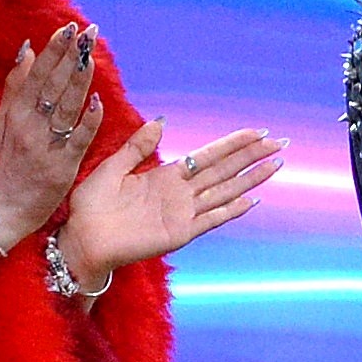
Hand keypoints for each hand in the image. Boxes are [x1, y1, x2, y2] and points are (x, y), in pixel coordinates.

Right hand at [0, 22, 100, 223]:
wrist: (7, 208)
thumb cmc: (7, 163)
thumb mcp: (3, 122)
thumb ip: (15, 86)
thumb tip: (26, 50)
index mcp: (16, 112)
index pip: (37, 74)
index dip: (53, 50)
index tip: (68, 28)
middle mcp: (30, 124)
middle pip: (53, 84)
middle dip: (70, 56)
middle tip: (87, 31)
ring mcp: (47, 144)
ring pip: (66, 106)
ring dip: (79, 79)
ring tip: (91, 56)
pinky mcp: (63, 165)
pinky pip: (77, 139)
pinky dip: (87, 121)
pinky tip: (97, 102)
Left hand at [61, 120, 279, 283]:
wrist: (82, 239)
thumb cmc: (91, 207)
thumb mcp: (112, 167)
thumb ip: (138, 147)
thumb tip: (160, 121)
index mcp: (166, 176)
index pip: (208, 156)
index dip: (232, 144)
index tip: (256, 131)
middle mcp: (180, 194)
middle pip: (224, 170)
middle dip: (252, 156)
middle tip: (279, 142)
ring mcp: (183, 214)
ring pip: (225, 192)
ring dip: (250, 179)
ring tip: (276, 165)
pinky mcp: (180, 233)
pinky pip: (211, 219)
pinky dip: (232, 210)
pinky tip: (252, 199)